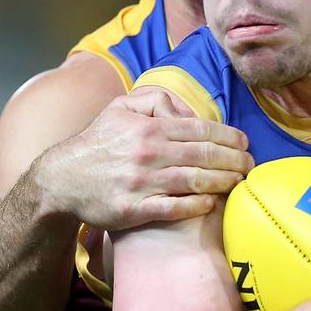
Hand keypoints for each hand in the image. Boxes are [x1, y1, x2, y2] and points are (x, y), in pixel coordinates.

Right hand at [37, 88, 252, 229]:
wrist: (60, 181)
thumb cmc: (97, 143)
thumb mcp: (120, 108)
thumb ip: (155, 100)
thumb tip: (186, 110)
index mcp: (148, 127)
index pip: (201, 130)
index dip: (229, 137)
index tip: (244, 143)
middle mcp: (148, 153)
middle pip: (205, 155)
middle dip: (234, 160)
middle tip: (250, 165)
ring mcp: (141, 183)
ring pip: (195, 181)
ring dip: (223, 182)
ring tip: (238, 182)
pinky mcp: (134, 210)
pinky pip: (174, 208)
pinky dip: (197, 205)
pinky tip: (211, 202)